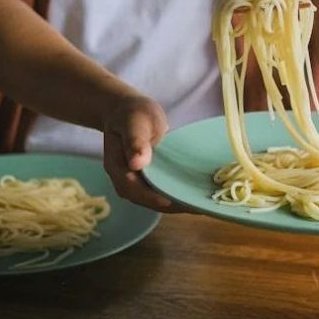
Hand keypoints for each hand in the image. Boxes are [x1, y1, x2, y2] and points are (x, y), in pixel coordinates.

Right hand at [101, 93, 186, 212]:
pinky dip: (178, 194)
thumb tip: (137, 163)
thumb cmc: (132, 113)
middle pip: (146, 199)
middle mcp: (125, 180)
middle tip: (197, 206)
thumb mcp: (135, 121)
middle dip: (171, 205)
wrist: (129, 112)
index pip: (131, 188)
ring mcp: (137, 182)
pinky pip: (163, 192)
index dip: (151, 197)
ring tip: (202, 203)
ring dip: (177, 203)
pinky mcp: (149, 181)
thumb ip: (135, 140)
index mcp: (116, 166)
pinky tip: (198, 195)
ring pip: (156, 200)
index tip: (172, 201)